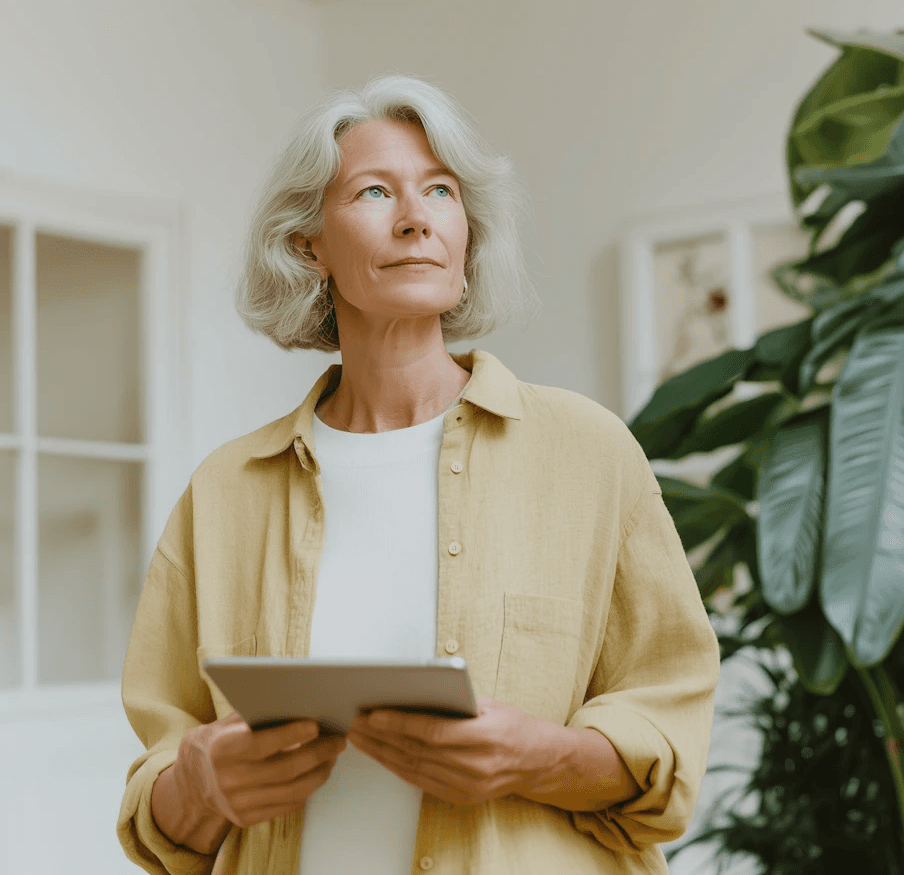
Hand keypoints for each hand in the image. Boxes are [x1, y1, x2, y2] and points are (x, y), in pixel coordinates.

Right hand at [174, 711, 347, 828]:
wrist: (194, 781)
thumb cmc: (220, 741)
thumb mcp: (228, 723)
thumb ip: (257, 713)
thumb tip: (300, 700)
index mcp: (222, 750)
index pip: (260, 744)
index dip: (290, 734)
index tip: (315, 724)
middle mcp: (229, 780)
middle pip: (284, 769)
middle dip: (318, 752)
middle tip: (339, 739)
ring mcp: (238, 804)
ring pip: (291, 790)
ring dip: (320, 771)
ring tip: (334, 755)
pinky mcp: (247, 819)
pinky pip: (288, 804)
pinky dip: (308, 787)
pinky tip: (319, 771)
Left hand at [346, 696, 561, 805]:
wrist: (540, 762)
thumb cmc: (514, 725)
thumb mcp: (490, 704)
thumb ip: (455, 703)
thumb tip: (412, 692)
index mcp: (485, 737)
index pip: (433, 731)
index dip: (400, 723)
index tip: (374, 714)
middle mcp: (476, 766)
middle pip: (417, 751)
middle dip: (381, 736)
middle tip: (355, 721)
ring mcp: (467, 786)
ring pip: (414, 768)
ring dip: (382, 753)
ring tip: (359, 737)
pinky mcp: (460, 797)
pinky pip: (420, 782)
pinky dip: (397, 767)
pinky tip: (381, 755)